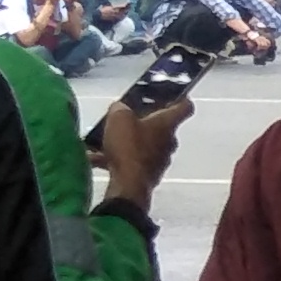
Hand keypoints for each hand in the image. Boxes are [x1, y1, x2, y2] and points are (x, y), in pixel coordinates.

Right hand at [94, 87, 187, 201]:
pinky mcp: (149, 176)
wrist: (128, 185)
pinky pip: (134, 162)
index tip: (175, 95)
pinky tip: (96, 159)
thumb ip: (120, 109)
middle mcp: (169, 142)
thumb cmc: (129, 146)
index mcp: (167, 124)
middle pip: (162, 128)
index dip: (181, 99)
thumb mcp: (119, 118)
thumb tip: (120, 108)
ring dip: (128, 142)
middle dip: (145, 123)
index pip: (185, 107)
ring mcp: (161, 161)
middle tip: (128, 118)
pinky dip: (118, 159)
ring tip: (104, 141)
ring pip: (145, 146)